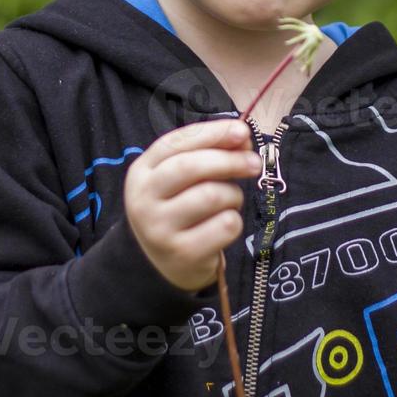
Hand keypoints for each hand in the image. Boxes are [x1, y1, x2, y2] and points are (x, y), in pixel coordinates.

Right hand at [124, 118, 261, 292]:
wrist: (163, 265)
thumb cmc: (179, 209)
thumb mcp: (182, 179)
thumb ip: (208, 153)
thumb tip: (242, 137)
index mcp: (141, 173)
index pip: (175, 143)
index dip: (212, 133)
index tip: (242, 131)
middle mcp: (144, 200)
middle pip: (191, 167)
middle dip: (229, 160)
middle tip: (254, 163)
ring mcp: (160, 229)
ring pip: (212, 196)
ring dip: (233, 195)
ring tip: (231, 201)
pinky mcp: (183, 253)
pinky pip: (225, 225)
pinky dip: (234, 221)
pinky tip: (224, 225)